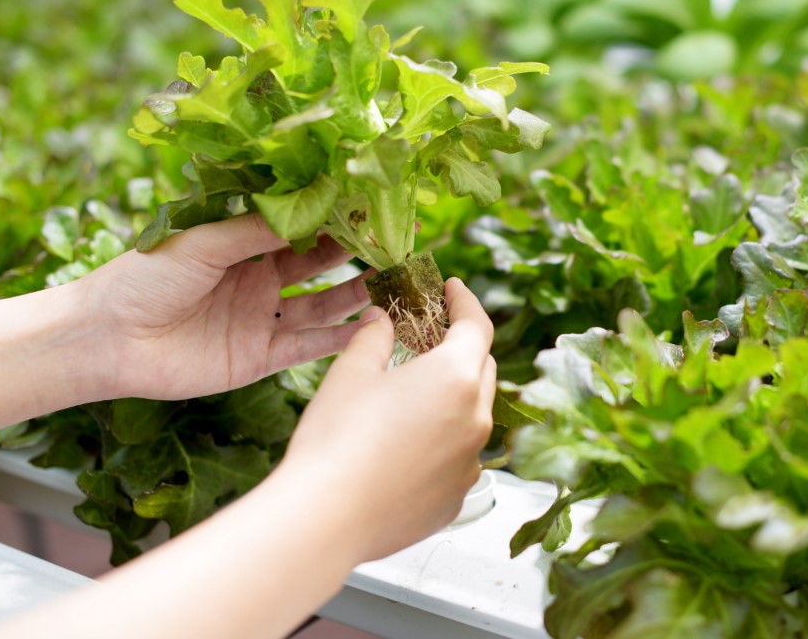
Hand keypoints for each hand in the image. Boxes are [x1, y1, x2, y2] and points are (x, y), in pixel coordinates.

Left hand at [79, 214, 370, 399]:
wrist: (105, 339)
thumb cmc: (142, 278)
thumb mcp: (202, 242)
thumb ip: (256, 229)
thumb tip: (311, 205)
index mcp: (241, 247)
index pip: (300, 229)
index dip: (335, 219)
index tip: (372, 205)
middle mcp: (257, 282)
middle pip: (319, 266)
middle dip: (356, 254)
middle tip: (397, 241)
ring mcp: (260, 321)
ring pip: (322, 306)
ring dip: (356, 294)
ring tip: (395, 281)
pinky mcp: (258, 359)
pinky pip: (307, 348)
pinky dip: (339, 340)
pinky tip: (372, 328)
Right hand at [278, 277, 496, 562]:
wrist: (326, 518)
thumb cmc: (336, 439)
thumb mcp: (351, 372)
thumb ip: (373, 337)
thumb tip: (380, 319)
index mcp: (456, 377)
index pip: (477, 325)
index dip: (466, 301)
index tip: (453, 289)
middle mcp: (476, 419)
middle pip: (482, 370)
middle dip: (460, 349)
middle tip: (429, 338)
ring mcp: (469, 463)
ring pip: (472, 417)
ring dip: (452, 400)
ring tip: (412, 396)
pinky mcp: (455, 499)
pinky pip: (458, 459)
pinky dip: (442, 444)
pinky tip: (405, 447)